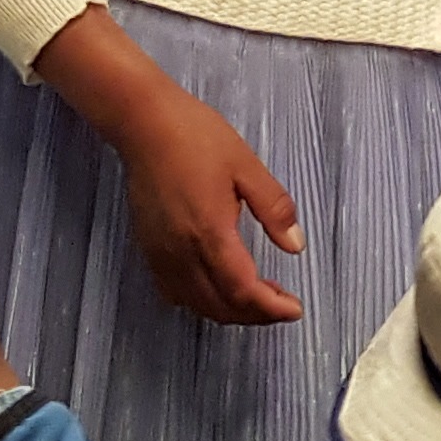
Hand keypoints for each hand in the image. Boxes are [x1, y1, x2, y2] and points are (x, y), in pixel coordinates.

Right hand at [42, 18, 306, 324]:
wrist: (144, 125)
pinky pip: (174, 292)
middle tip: (282, 304)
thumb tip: (296, 246)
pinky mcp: (148, 249)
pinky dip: (201, 301)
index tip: (295, 309)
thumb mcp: (247, 166)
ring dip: (229, 311)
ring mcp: (160, 254)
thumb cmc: (198, 138)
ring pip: (196, 304)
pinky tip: (218, 286)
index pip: (242, 291)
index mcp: (210, 232)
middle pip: (220, 306)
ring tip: (257, 298)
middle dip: (255, 315)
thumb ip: (274, 209)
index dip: (271, 309)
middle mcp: (181, 252)